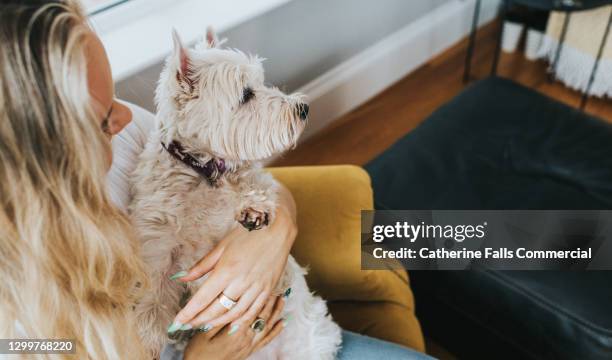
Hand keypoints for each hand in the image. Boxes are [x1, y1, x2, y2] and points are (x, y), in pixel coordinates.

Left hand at [171, 185, 296, 331]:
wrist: (278, 228)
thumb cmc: (248, 234)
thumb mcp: (222, 246)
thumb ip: (202, 266)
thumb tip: (181, 277)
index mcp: (226, 270)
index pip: (203, 298)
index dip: (188, 313)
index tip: (177, 323)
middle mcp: (241, 282)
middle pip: (216, 309)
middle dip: (199, 320)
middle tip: (187, 326)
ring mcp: (256, 288)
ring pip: (234, 314)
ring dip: (218, 323)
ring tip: (204, 327)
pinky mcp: (268, 290)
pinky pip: (253, 312)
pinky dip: (240, 322)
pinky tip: (231, 326)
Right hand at [183, 294, 286, 359]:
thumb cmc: (199, 352)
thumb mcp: (203, 333)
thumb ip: (216, 319)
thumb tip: (224, 301)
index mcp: (236, 333)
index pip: (253, 312)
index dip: (261, 298)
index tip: (266, 285)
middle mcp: (246, 339)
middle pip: (263, 318)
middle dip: (271, 302)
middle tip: (278, 287)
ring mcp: (249, 346)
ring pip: (268, 327)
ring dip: (276, 313)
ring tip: (283, 299)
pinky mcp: (249, 351)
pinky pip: (267, 340)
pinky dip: (276, 331)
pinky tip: (283, 322)